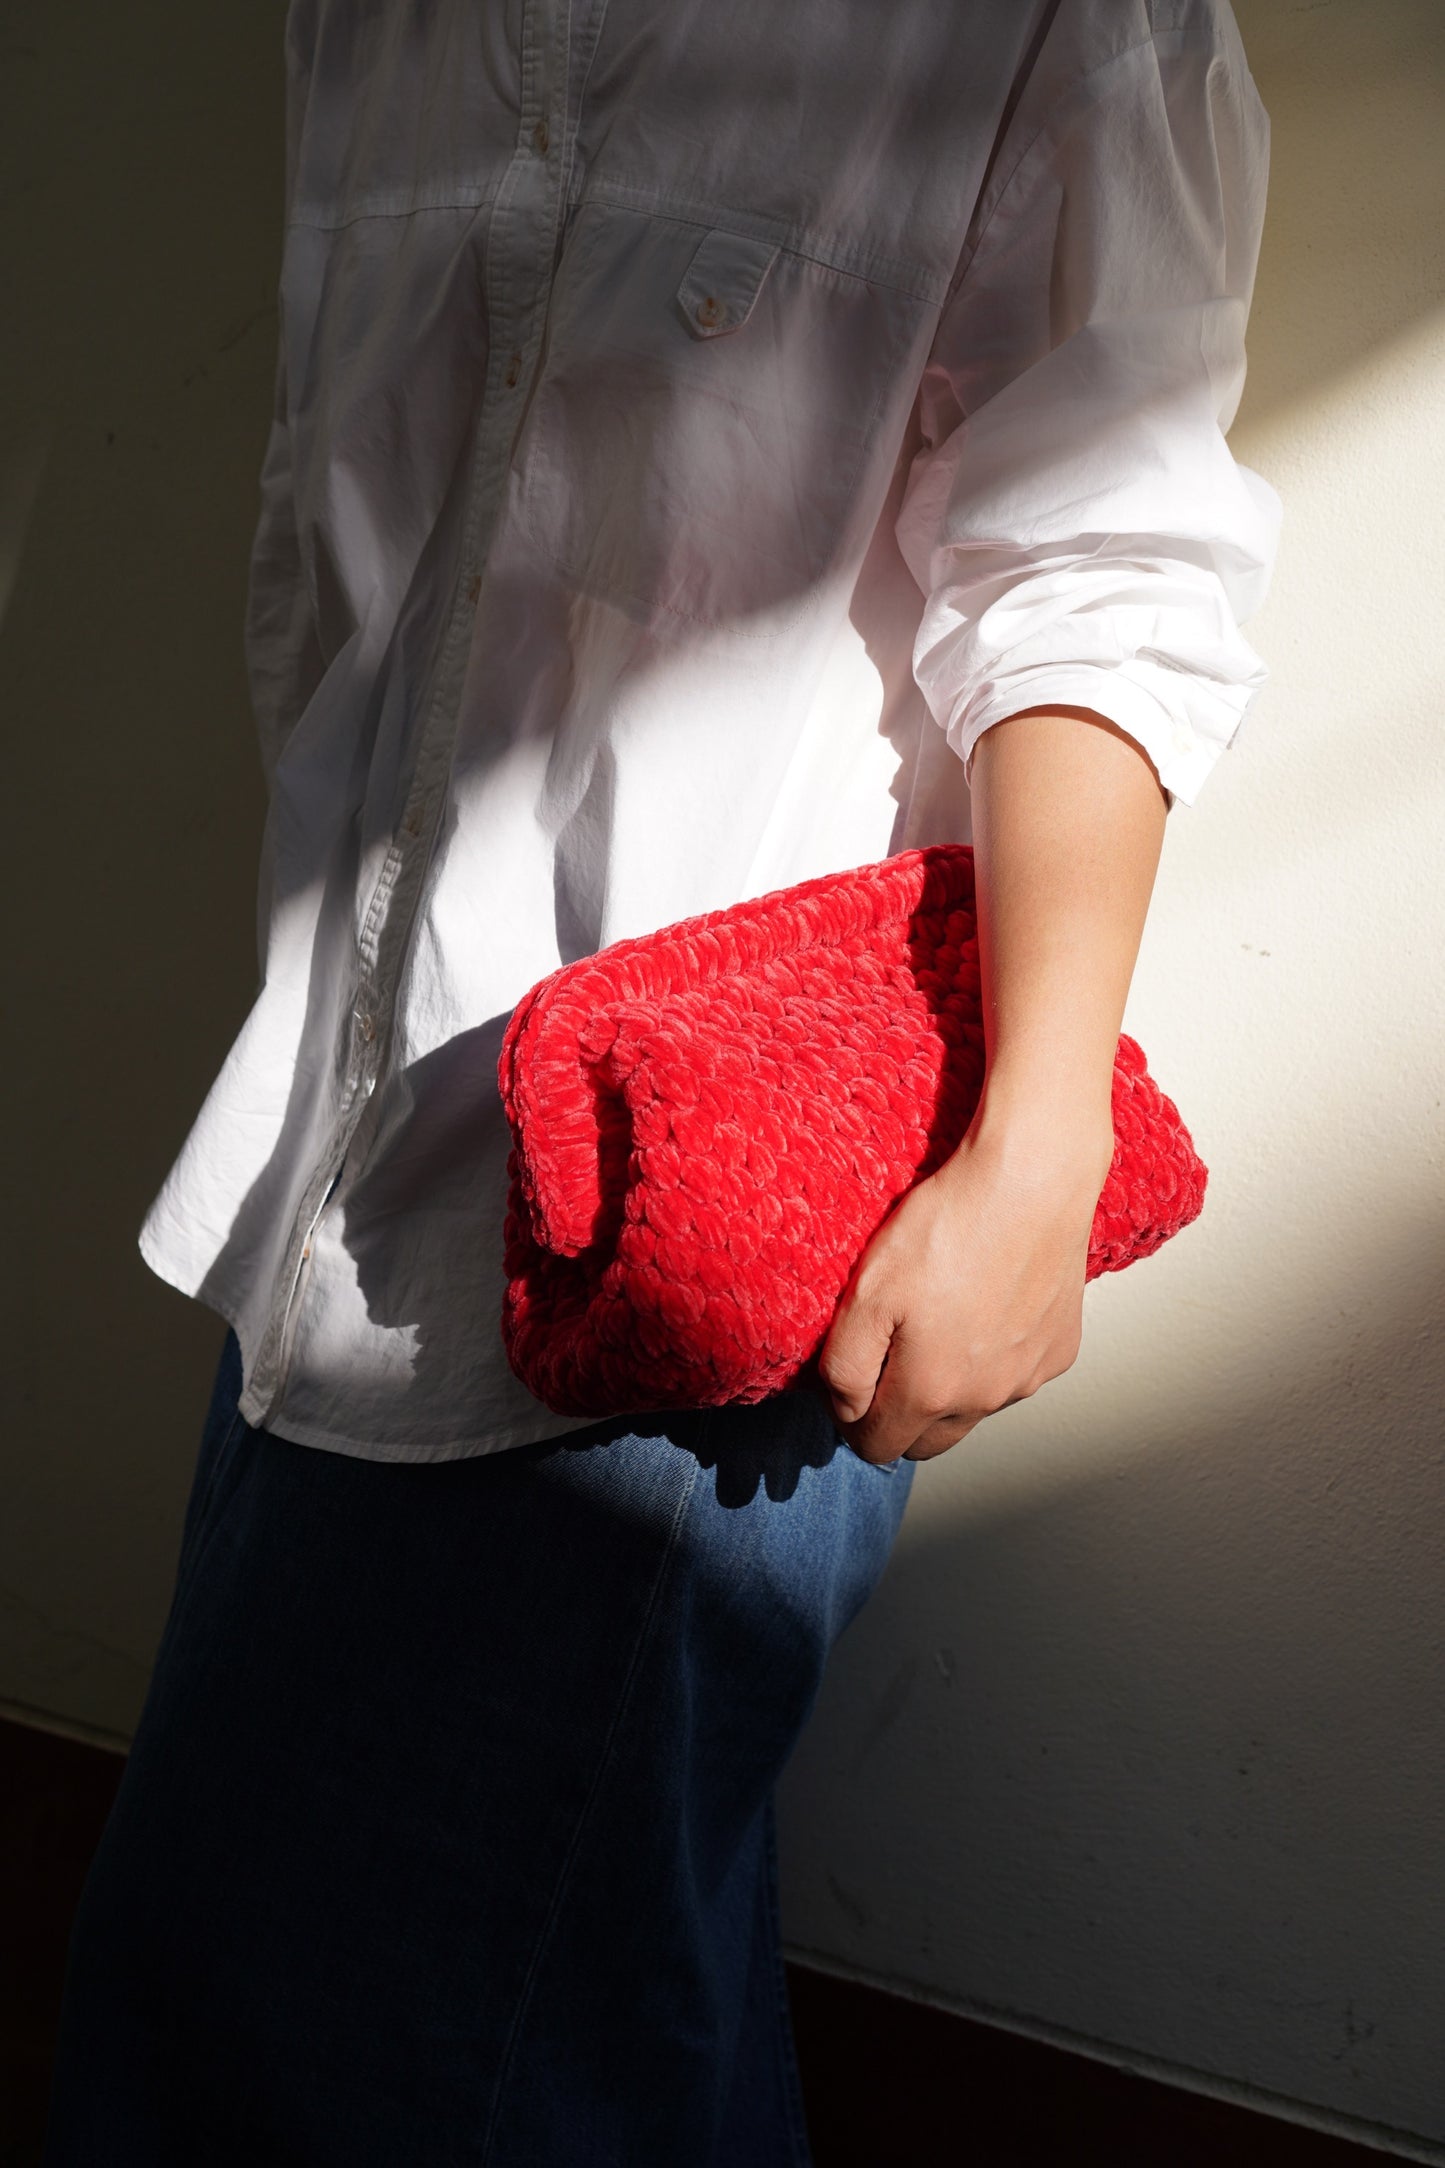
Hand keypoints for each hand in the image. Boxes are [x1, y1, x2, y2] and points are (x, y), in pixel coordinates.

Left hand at [818, 1107, 1113, 1464]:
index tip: (848, 1386)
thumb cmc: (949, 1226)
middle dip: (899, 1417)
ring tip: (938, 1322)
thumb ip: (846, 1366)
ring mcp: (1027, 1377)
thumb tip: (846, 1410)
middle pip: (928, 1442)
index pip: (878, 1445)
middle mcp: (984, 1398)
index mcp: (930, 1392)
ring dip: (949, 1389)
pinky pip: (1016, 1375)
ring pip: (974, 1409)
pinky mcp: (1060, 1350)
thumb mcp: (867, 1293)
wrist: (1032, 1181)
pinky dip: (995, 1359)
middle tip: (885, 1361)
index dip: (852, 1422)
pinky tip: (985, 1307)